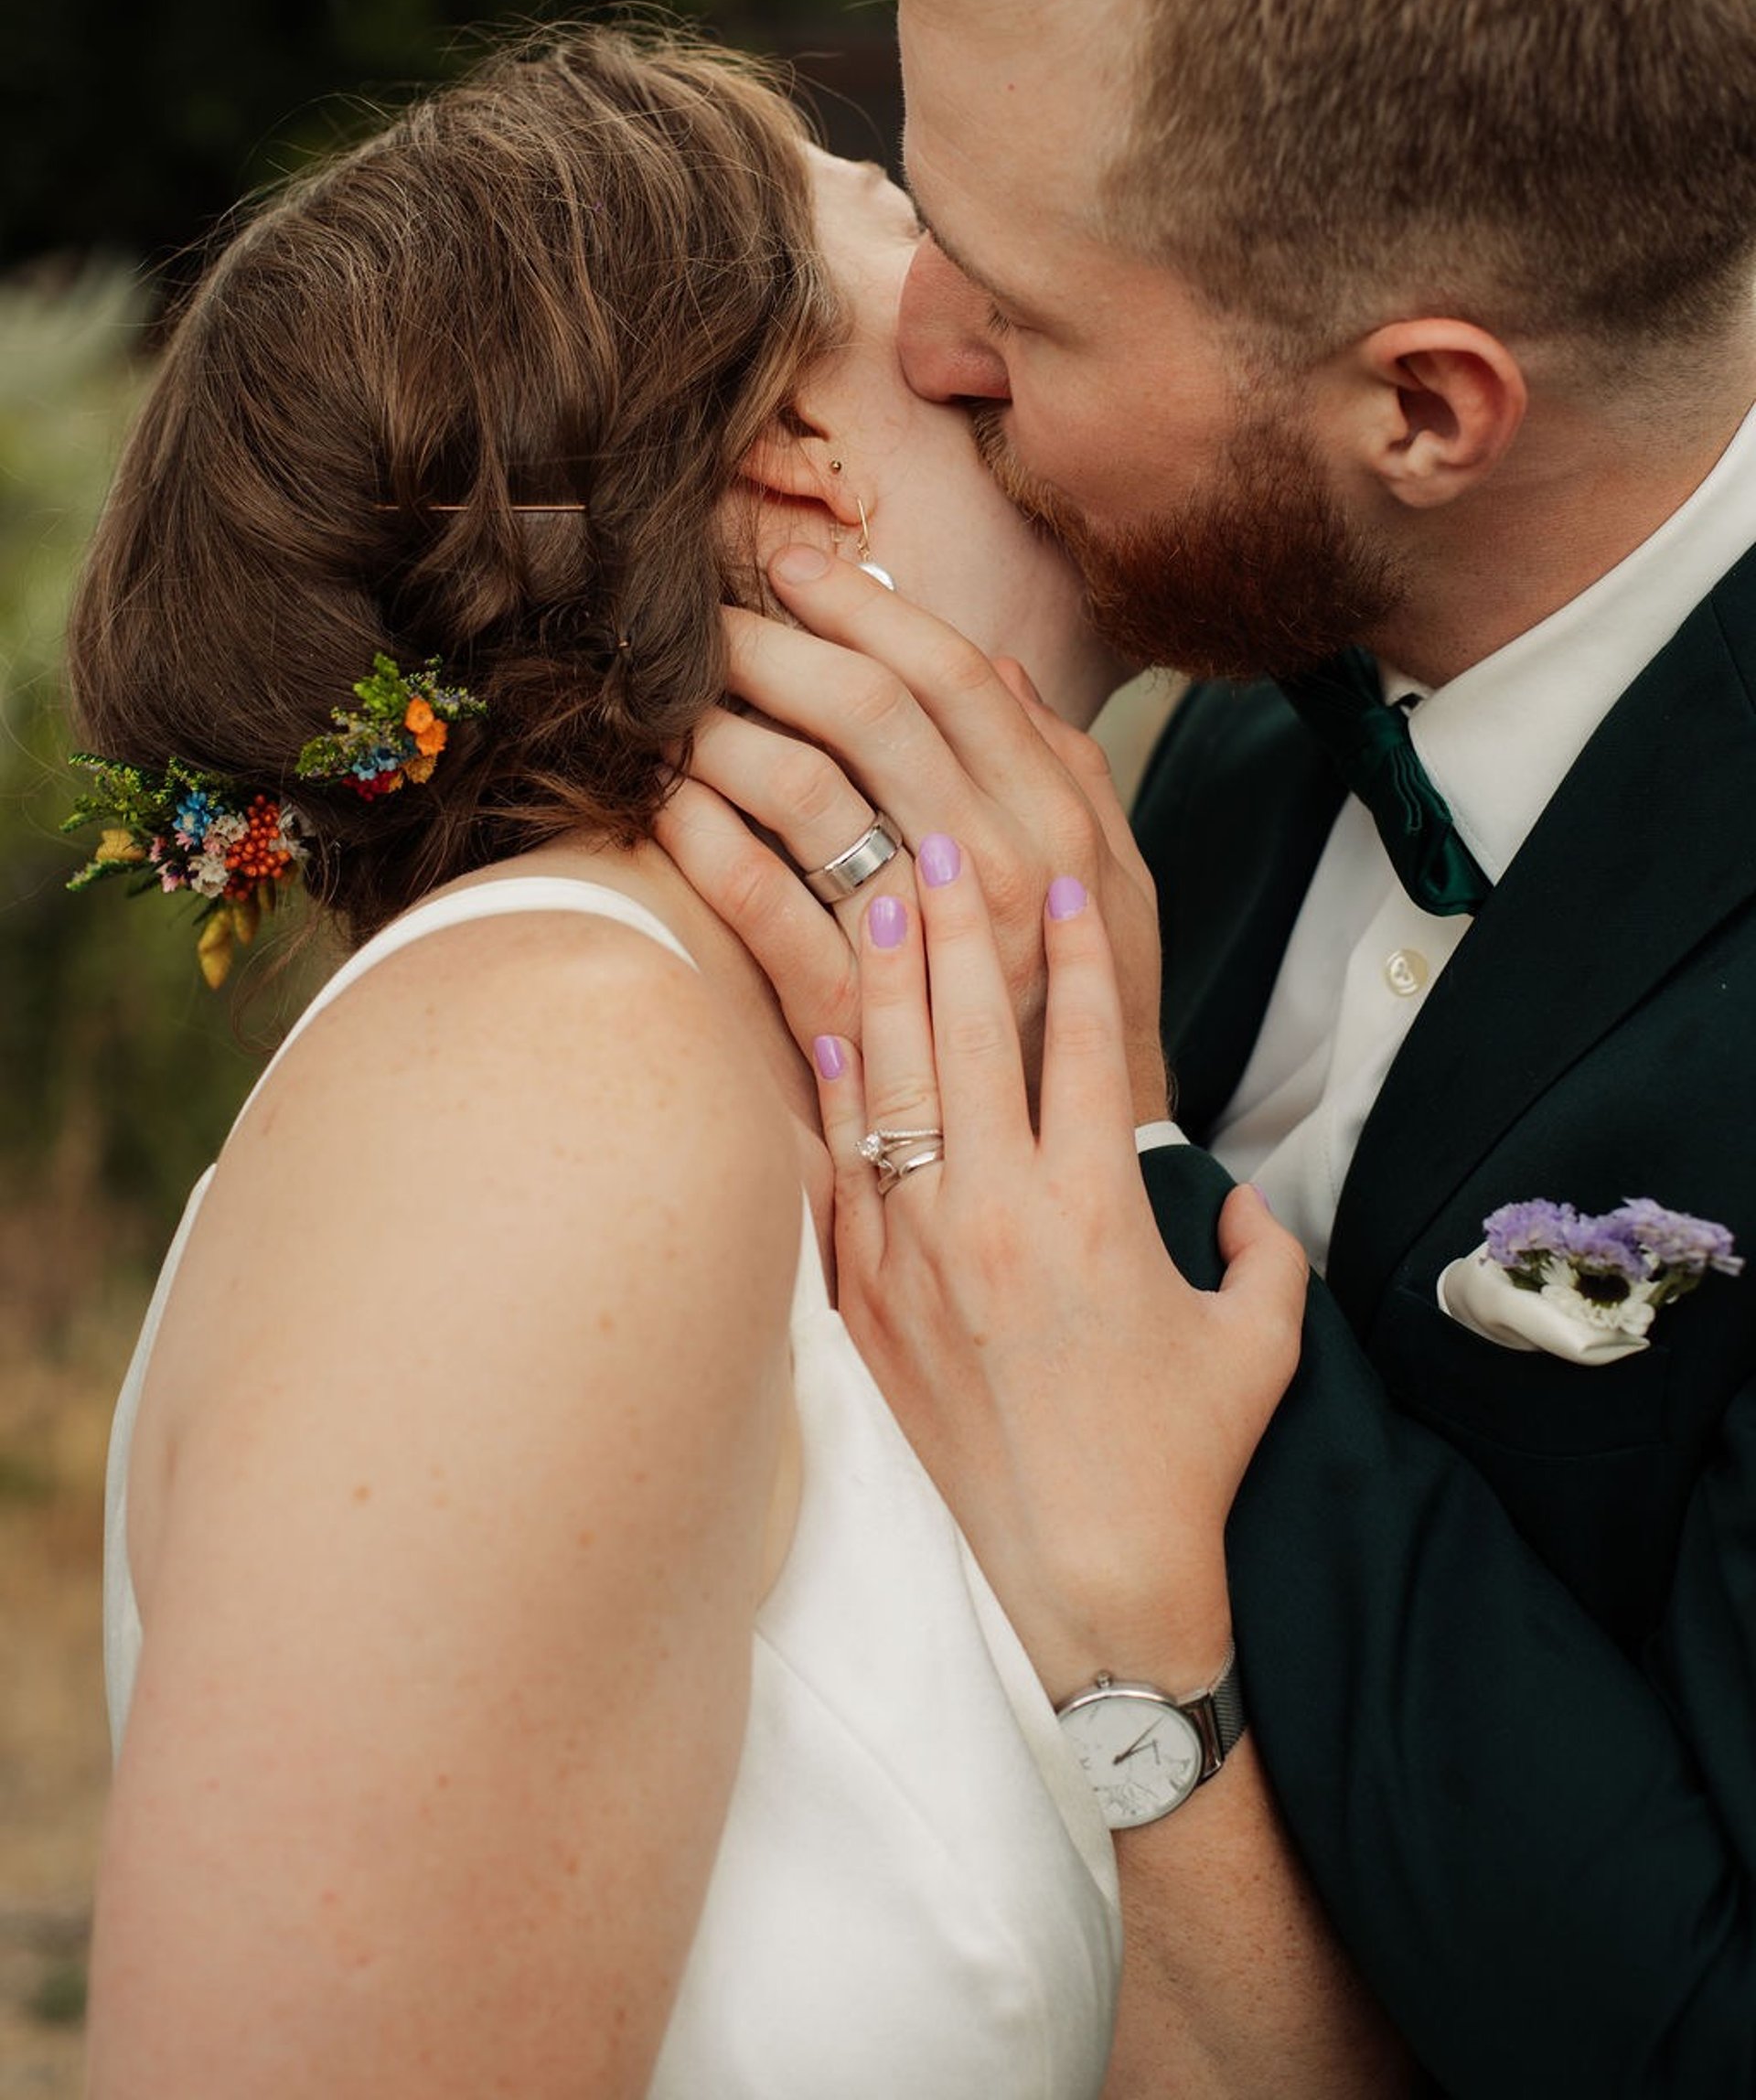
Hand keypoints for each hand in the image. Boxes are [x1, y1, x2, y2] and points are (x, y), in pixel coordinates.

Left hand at [655, 545, 1166, 1117]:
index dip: (866, 607)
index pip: (953, 676)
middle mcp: (995, 867)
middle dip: (776, 644)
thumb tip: (999, 669)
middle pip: (870, 712)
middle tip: (705, 615)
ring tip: (669, 701)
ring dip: (723, 730)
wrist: (1068, 1162)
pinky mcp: (854, 1012)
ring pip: (805, 792)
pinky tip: (664, 801)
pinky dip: (702, 838)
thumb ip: (1064, 769)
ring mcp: (923, 943)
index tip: (794, 566)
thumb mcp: (1111, 881)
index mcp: (1056, 821)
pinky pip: (759, 902)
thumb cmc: (1080, 1005)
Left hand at [812, 832, 1305, 1701]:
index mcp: (1097, 1210)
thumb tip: (1240, 1208)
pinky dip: (825, 1090)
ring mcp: (914, 1251)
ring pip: (891, 1078)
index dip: (1077, 951)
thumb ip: (1259, 1252)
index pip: (1083, 1043)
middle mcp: (996, 1211)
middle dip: (961, 921)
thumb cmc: (1172, 1467)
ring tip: (874, 887)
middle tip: (946, 835)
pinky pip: (834, 1166)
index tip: (1062, 879)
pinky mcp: (861, 1298)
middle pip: (972, 1029)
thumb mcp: (1257, 1347)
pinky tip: (815, 1026)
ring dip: (884, 975)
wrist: (1071, 1588)